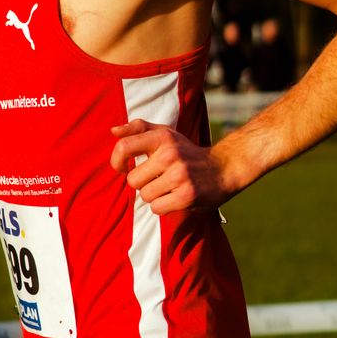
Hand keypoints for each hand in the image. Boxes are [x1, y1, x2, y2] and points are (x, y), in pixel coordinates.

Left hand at [109, 118, 236, 214]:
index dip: (116, 161)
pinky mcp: (186, 196)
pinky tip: (174, 198)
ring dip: (153, 196)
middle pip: (133, 180)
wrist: (223, 169)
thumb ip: (138, 129)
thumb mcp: (166, 134)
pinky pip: (157, 208)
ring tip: (168, 188)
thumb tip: (113, 131)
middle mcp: (171, 154)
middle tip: (158, 179)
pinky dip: (162, 206)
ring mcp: (179, 176)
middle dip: (142, 183)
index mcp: (163, 137)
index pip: (124, 147)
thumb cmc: (187, 153)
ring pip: (145, 196)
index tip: (123, 167)